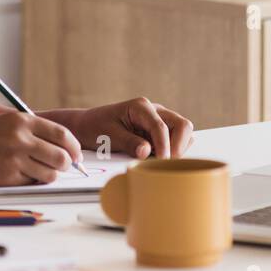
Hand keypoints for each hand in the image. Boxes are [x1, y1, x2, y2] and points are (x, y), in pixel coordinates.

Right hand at [0, 112, 83, 185]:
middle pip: (61, 156)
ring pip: (49, 174)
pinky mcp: (5, 178)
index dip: (73, 147)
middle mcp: (21, 138)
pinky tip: (20, 176)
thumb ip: (27, 129)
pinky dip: (30, 182)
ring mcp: (13, 159)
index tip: (75, 154)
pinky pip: (30, 183)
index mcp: (21, 121)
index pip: (61, 135)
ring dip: (49, 176)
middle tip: (62, 167)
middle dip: (65, 164)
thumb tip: (54, 143)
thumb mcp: (1, 121)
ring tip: (40, 173)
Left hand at [60, 97, 194, 158]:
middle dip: (178, 146)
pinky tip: (157, 158)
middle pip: (182, 125)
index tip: (162, 162)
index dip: (164, 146)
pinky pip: (176, 139)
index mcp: (141, 107)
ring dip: (177, 148)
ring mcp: (159, 120)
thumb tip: (147, 152)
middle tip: (166, 164)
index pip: (161, 126)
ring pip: (183, 132)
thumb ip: (129, 143)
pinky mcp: (160, 131)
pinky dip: (173, 150)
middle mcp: (154, 110)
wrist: (87, 126)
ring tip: (159, 160)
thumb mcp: (109, 135)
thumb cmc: (96, 127)